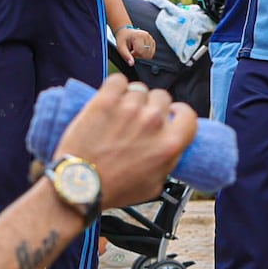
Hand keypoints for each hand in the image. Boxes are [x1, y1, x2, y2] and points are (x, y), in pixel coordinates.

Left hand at [53, 74, 195, 207]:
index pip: (188, 114)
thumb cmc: (113, 188)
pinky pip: (118, 80)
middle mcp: (152, 122)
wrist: (79, 184)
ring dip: (131, 99)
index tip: (171, 115)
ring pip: (138, 89)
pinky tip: (109, 100)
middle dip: (152, 106)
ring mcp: (129, 108)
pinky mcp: (106, 100)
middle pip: (162, 97)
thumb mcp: (154, 185)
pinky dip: (114, 87)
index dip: (179, 113)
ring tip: (118, 115)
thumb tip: (172, 149)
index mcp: (169, 144)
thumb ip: (168, 162)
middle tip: (138, 120)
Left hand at [113, 24, 155, 66]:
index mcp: (139, 36)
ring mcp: (151, 39)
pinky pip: (151, 53)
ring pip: (149, 55)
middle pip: (145, 54)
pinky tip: (140, 50)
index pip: (140, 52)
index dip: (134, 55)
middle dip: (138, 55)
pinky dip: (145, 54)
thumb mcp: (121, 47)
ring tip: (136, 49)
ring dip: (142, 55)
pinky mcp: (152, 42)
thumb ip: (126, 56)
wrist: (126, 32)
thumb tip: (131, 64)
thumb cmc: (123, 39)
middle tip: (132, 50)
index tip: (130, 51)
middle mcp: (147, 36)